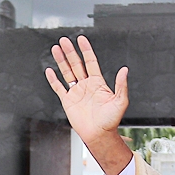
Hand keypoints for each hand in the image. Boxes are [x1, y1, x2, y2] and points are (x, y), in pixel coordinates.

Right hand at [45, 36, 132, 174]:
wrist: (99, 135)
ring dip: (61, 61)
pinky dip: (53, 80)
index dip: (86, 50)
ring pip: (67, 73)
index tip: (81, 39)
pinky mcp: (68, 101)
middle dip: (70, 52)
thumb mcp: (120, 101)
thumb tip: (125, 70)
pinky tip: (50, 70)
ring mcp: (76, 92)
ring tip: (56, 49)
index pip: (90, 62)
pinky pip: (59, 88)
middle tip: (64, 40)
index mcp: (98, 83)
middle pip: (76, 64)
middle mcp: (86, 85)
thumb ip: (121, 85)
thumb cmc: (111, 121)